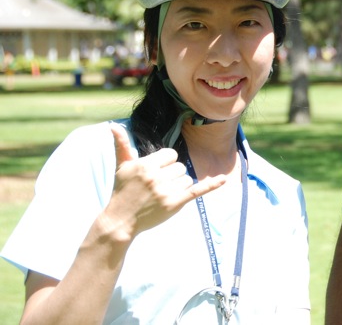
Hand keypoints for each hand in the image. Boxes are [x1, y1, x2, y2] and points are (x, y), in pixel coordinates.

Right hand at [102, 123, 226, 240]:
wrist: (120, 221)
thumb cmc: (122, 191)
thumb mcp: (121, 167)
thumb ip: (122, 145)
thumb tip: (113, 125)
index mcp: (146, 164)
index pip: (171, 154)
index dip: (166, 163)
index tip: (156, 173)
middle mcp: (157, 176)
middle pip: (180, 167)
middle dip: (171, 175)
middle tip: (156, 187)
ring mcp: (166, 191)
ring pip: (186, 179)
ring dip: (178, 186)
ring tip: (161, 194)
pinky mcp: (175, 203)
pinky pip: (197, 190)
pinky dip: (211, 185)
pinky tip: (223, 180)